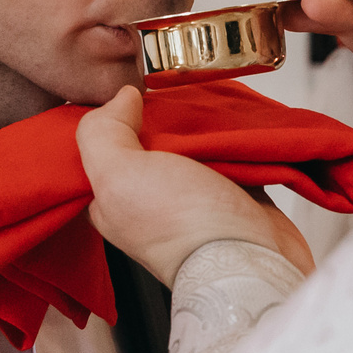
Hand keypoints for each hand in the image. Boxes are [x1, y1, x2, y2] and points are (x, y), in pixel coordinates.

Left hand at [76, 87, 315, 285]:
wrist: (251, 261)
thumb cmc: (181, 226)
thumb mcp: (118, 174)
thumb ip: (103, 132)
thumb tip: (121, 98)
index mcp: (112, 201)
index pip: (102, 148)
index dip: (112, 115)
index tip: (129, 92)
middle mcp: (149, 201)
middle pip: (150, 141)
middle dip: (161, 114)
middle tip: (172, 92)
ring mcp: (193, 199)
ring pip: (192, 145)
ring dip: (201, 124)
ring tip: (207, 101)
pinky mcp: (233, 195)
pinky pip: (230, 155)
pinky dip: (234, 138)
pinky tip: (236, 121)